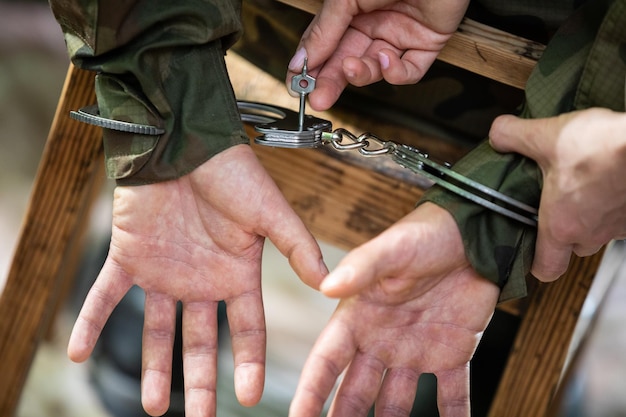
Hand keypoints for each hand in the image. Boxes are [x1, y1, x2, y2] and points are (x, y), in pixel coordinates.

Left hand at [67, 144, 326, 416]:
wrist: (184, 141)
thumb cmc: (232, 173)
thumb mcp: (271, 213)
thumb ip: (297, 247)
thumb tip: (329, 282)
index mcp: (237, 273)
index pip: (247, 329)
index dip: (249, 362)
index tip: (249, 397)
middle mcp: (201, 280)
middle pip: (201, 341)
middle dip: (201, 381)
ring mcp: (164, 273)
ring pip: (157, 330)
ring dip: (153, 367)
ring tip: (153, 407)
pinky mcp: (128, 258)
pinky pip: (104, 296)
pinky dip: (90, 322)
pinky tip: (77, 352)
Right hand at [286, 0, 468, 109]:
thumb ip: (324, 31)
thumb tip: (302, 59)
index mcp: (351, 12)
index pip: (325, 46)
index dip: (311, 68)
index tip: (298, 86)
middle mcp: (374, 25)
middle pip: (348, 63)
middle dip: (331, 81)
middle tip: (318, 97)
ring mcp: (399, 36)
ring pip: (375, 70)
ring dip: (361, 74)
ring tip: (351, 68)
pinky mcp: (426, 45)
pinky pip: (409, 71)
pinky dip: (396, 73)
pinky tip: (386, 59)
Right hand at [289, 203, 498, 416]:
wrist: (473, 236)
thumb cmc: (426, 234)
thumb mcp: (392, 249)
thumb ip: (361, 267)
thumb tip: (327, 286)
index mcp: (358, 315)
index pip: (327, 360)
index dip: (311, 391)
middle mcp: (380, 339)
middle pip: (355, 391)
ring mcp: (415, 350)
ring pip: (395, 403)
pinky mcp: (451, 354)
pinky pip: (450, 395)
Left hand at [489, 108, 625, 280]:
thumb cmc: (601, 148)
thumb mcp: (544, 137)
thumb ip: (512, 136)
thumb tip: (497, 133)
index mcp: (560, 226)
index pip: (546, 269)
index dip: (536, 263)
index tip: (530, 249)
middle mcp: (591, 234)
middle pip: (573, 248)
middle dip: (564, 231)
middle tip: (554, 205)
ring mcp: (619, 227)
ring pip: (599, 232)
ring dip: (590, 216)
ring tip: (582, 187)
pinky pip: (620, 218)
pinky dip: (612, 205)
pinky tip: (607, 180)